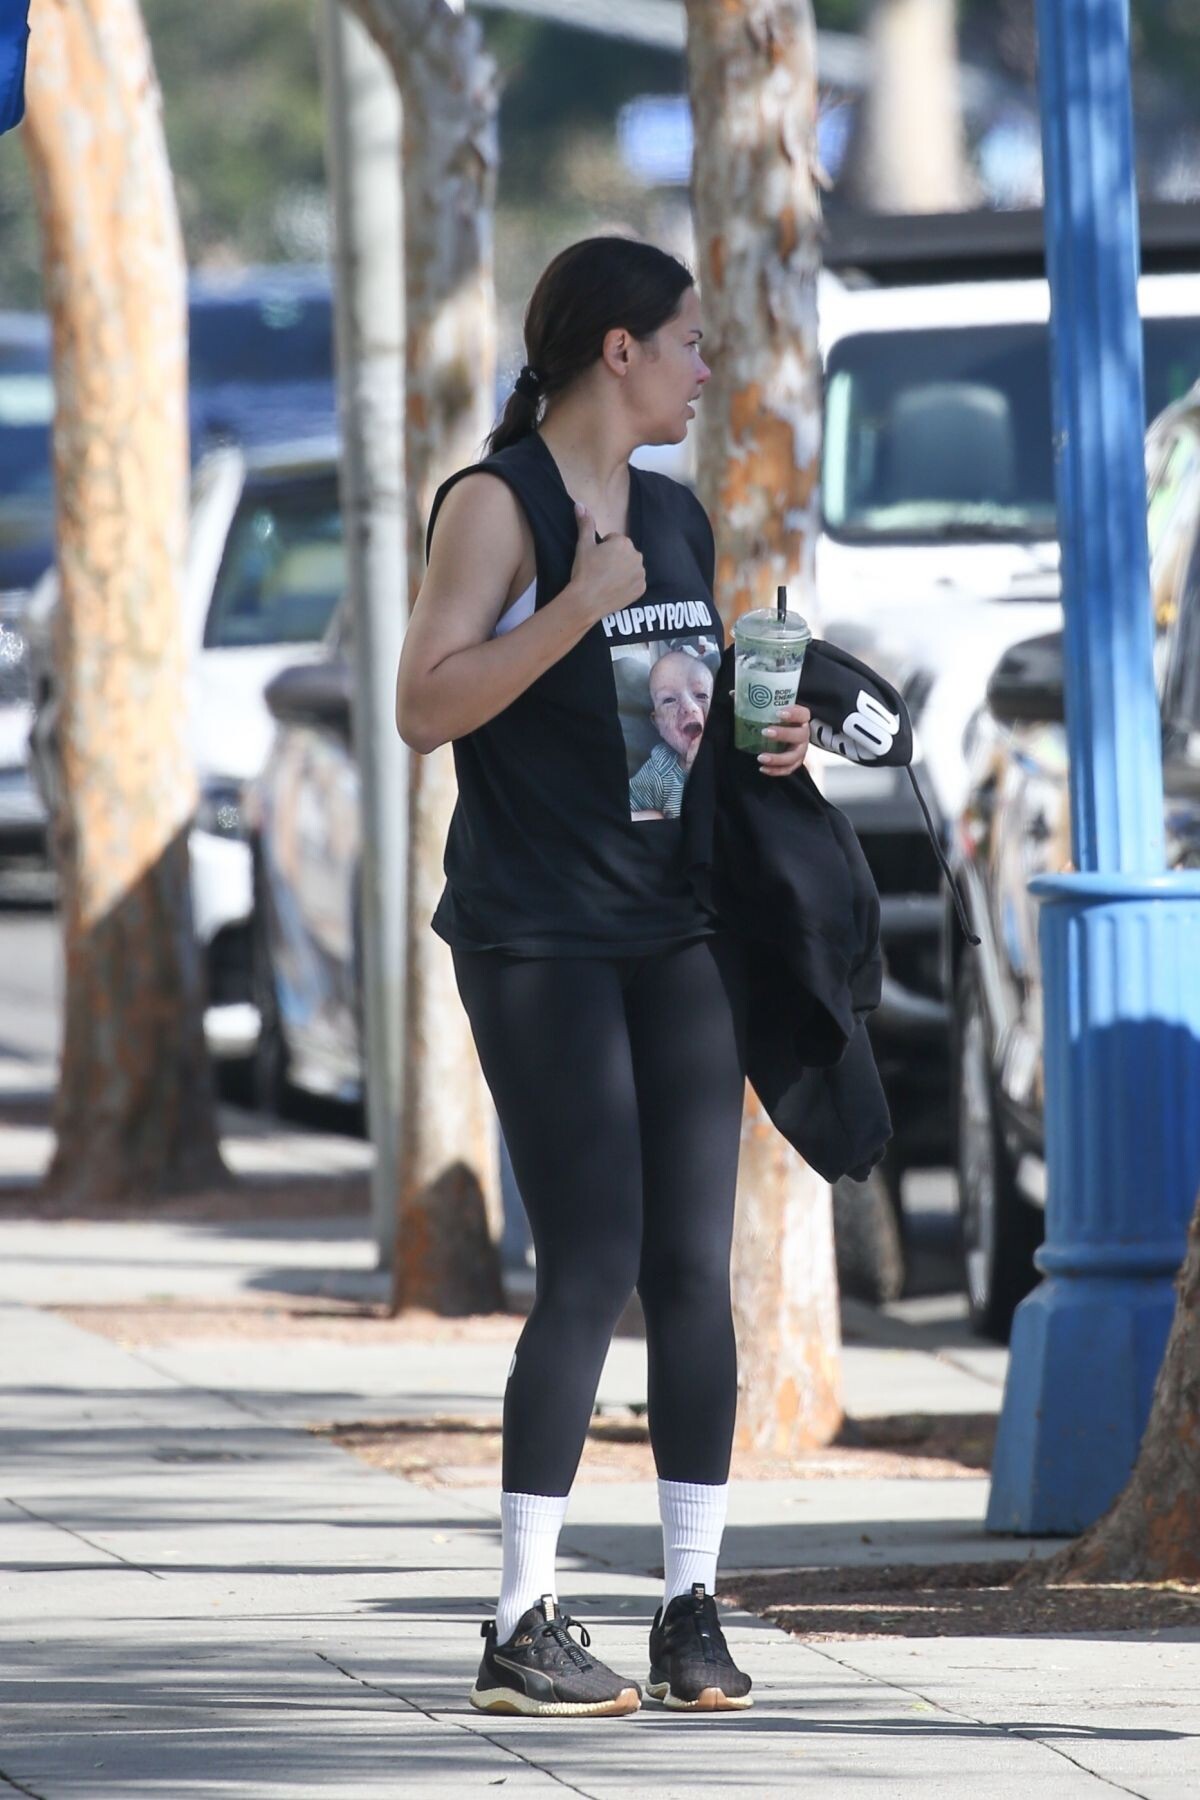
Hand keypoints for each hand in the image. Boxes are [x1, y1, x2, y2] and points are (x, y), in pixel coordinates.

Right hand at [567, 502, 644, 623]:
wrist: (586, 600)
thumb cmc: (584, 571)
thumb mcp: (583, 545)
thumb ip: (585, 523)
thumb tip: (580, 504)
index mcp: (624, 542)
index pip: (613, 540)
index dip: (602, 549)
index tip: (595, 560)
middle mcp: (637, 556)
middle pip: (624, 553)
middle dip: (615, 559)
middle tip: (600, 570)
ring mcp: (641, 574)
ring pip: (631, 567)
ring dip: (622, 571)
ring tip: (606, 580)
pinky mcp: (641, 589)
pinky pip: (635, 582)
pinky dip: (627, 584)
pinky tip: (615, 589)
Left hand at [758, 704, 811, 775]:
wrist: (790, 734)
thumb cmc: (779, 720)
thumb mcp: (771, 710)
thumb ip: (755, 701)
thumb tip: (733, 694)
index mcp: (801, 719)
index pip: (803, 714)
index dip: (794, 713)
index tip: (779, 712)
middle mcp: (803, 734)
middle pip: (799, 735)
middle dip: (784, 734)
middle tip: (765, 732)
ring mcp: (801, 750)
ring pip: (794, 756)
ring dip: (778, 758)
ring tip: (760, 757)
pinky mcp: (795, 762)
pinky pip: (788, 769)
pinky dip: (775, 771)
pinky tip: (762, 768)